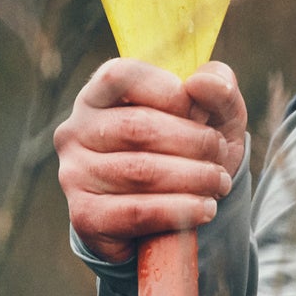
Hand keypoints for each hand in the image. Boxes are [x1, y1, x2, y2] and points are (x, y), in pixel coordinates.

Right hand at [55, 59, 246, 262]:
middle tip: (220, 157)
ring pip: (141, 171)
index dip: (172, 93)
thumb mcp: (215, 116)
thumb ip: (217, 89)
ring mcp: (74, 175)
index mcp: (98, 95)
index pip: (123, 76)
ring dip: (195, 178)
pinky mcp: (85, 217)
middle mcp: (76, 131)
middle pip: (137, 127)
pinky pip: (137, 212)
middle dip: (194, 143)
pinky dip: (181, 211)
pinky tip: (204, 209)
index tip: (202, 115)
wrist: (177, 218)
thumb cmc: (192, 153)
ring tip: (218, 183)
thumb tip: (201, 83)